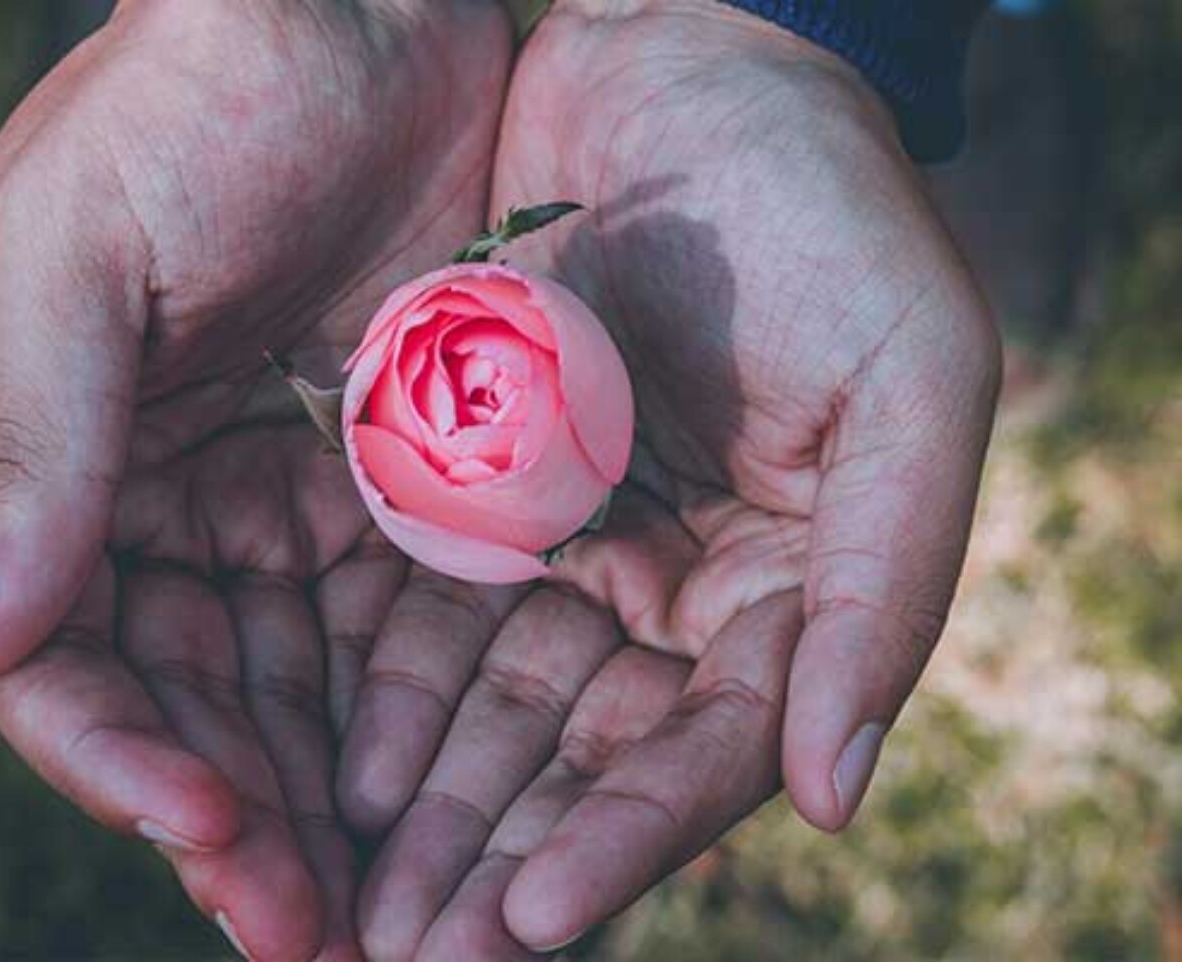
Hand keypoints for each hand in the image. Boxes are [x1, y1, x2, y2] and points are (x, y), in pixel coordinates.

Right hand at [0, 2, 510, 957]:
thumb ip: (39, 451)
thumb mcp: (83, 256)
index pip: (58, 656)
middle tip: (320, 941)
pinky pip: (373, 621)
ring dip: (322, 803)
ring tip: (388, 916)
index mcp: (49, 458)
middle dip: (237, 823)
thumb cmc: (195, 99)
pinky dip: (397, 712)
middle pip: (180, 702)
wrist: (357, 4)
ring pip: (279, 688)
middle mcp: (149, 498)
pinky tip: (444, 794)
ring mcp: (263, 493)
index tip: (216, 831)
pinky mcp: (372, 476)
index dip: (122, 758)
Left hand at [343, 1, 1001, 954]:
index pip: (702, 751)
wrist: (688, 66)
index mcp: (793, 585)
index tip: (524, 921)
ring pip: (488, 712)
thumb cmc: (827, 210)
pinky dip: (374, 696)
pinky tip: (318, 769)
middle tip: (400, 955)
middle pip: (580, 760)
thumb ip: (888, 587)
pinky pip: (419, 615)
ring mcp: (572, 545)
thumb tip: (836, 795)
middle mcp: (676, 589)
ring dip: (420, 811)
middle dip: (493, 861)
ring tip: (339, 902)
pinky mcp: (477, 491)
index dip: (620, 841)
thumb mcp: (910, 378)